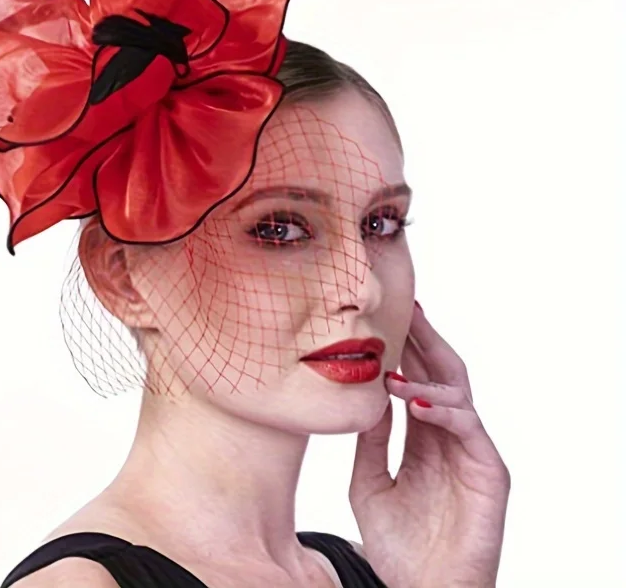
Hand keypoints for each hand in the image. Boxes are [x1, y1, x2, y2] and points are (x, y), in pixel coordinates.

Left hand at [349, 302, 510, 587]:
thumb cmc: (398, 546)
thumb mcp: (369, 483)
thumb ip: (370, 440)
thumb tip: (364, 397)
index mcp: (422, 436)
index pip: (415, 378)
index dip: (403, 348)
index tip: (385, 317)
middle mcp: (447, 436)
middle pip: (440, 373)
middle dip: (422, 339)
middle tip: (404, 308)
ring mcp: (470, 451)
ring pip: (457, 391)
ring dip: (427, 370)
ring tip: (394, 360)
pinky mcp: (489, 471)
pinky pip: (468, 428)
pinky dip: (442, 410)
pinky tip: (413, 401)